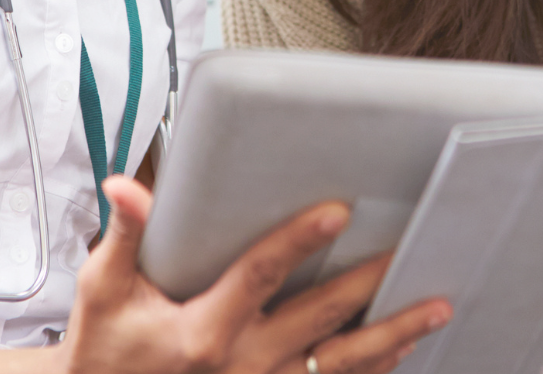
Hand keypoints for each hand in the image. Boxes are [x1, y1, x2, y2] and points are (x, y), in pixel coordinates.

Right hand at [58, 176, 451, 373]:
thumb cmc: (106, 348)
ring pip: (341, 363)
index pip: (260, 275)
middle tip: (409, 251)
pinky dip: (374, 372)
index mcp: (203, 331)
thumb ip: (125, 236)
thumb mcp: (105, 290)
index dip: (298, 240)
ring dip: (394, 335)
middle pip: (319, 318)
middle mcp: (242, 364)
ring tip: (438, 308)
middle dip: (369, 283)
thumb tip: (126, 187)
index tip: (338, 210)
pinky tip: (404, 351)